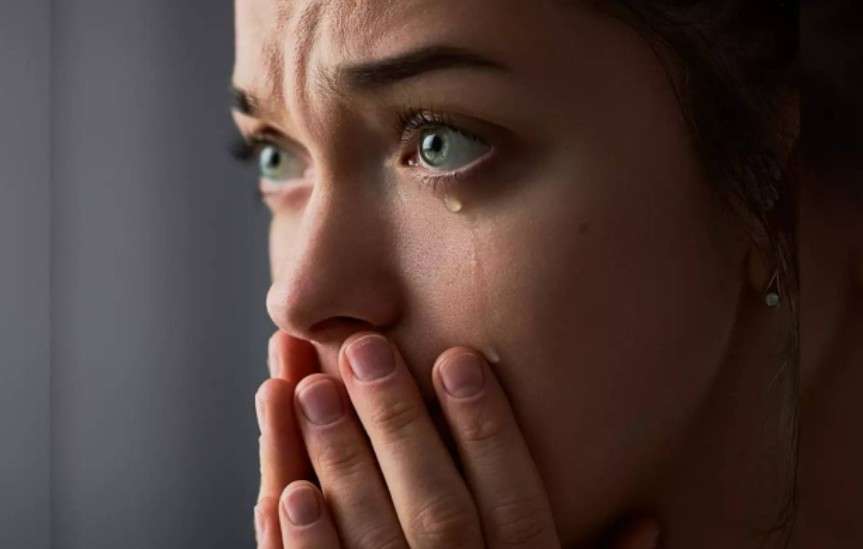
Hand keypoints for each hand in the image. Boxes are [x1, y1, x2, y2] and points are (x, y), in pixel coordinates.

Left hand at [253, 330, 661, 548]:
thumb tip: (652, 522)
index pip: (517, 501)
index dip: (487, 430)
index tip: (457, 357)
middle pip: (436, 508)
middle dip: (398, 426)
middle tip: (364, 350)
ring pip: (372, 543)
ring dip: (337, 464)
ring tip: (306, 389)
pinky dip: (304, 548)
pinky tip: (284, 490)